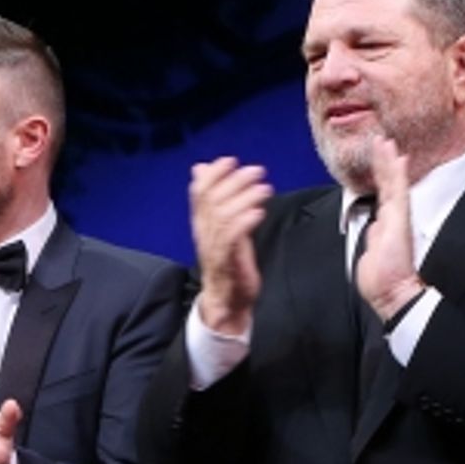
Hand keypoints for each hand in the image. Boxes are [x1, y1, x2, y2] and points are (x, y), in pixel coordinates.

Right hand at [190, 157, 270, 333]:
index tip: (231, 160)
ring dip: (245, 198)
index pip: (199, 192)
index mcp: (202, 225)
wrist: (226, 302)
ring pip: (222, 215)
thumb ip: (217, 200)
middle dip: (235, 181)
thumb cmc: (228, 264)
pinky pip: (231, 238)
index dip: (214, 173)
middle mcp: (204, 234)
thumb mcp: (223, 228)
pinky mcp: (226, 262)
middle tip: (257, 171)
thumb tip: (200, 169)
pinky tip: (259, 212)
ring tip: (265, 189)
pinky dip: (245, 221)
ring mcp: (214, 248)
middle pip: (212, 200)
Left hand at [357, 137, 425, 320]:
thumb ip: (374, 237)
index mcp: (385, 225)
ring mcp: (397, 218)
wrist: (392, 293)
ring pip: (393, 183)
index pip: (382, 194)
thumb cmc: (381, 279)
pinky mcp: (400, 220)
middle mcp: (393, 218)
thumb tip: (373, 227)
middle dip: (383, 162)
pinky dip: (397, 174)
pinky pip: (399, 193)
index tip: (378, 157)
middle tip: (381, 140)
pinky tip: (397, 158)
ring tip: (385, 141)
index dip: (380, 175)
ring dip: (388, 161)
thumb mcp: (370, 253)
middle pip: (388, 184)